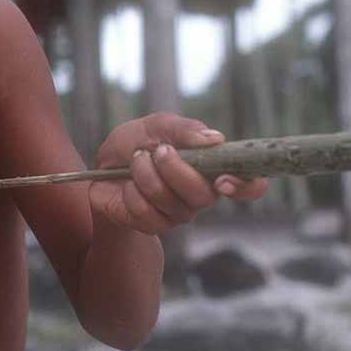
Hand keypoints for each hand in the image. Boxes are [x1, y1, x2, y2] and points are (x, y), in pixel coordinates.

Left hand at [89, 112, 267, 233]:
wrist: (101, 167)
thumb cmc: (135, 144)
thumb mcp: (155, 125)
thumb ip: (183, 129)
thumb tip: (215, 138)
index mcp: (211, 168)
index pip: (249, 185)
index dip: (247, 187)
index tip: (224, 179)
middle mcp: (199, 195)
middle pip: (204, 196)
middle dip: (177, 170)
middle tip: (158, 150)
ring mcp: (177, 213)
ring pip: (171, 203)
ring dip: (147, 175)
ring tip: (136, 161)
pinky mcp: (153, 225)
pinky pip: (146, 213)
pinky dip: (131, 192)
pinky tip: (126, 185)